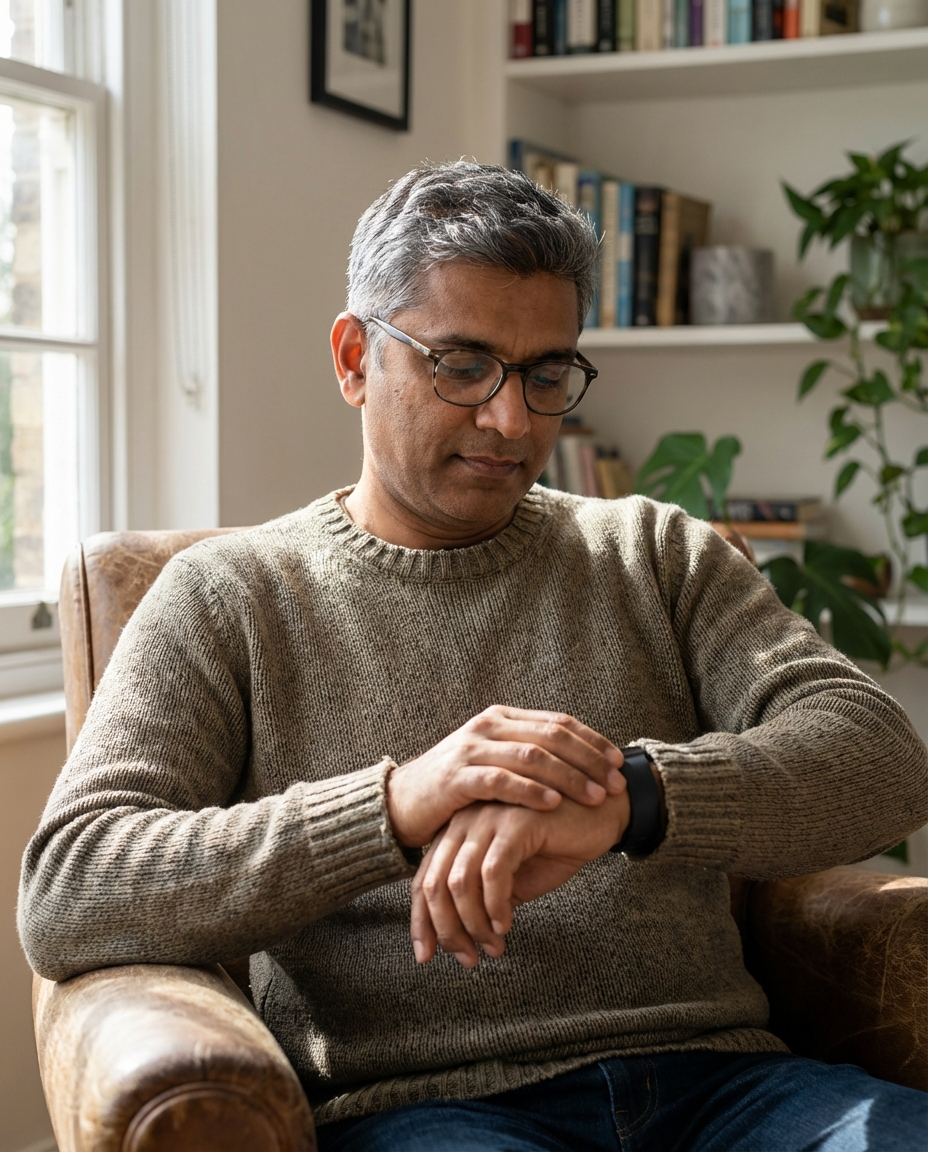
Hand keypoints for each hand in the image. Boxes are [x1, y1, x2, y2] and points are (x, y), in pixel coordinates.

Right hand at [387, 705, 625, 848]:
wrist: (399, 803)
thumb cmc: (455, 789)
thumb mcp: (493, 763)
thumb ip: (526, 756)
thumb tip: (577, 762)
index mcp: (501, 719)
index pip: (557, 722)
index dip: (592, 741)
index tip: (619, 763)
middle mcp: (488, 727)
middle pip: (551, 736)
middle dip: (588, 760)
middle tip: (615, 783)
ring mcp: (471, 750)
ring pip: (531, 757)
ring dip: (568, 777)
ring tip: (594, 796)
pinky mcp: (457, 777)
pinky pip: (501, 780)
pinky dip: (530, 791)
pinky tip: (553, 803)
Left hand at [409, 789, 629, 966]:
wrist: (603, 814)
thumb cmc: (558, 843)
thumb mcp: (515, 877)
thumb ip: (485, 897)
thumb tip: (462, 935)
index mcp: (459, 831)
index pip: (425, 878)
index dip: (421, 921)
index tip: (426, 955)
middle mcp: (466, 820)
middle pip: (435, 882)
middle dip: (446, 929)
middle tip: (468, 959)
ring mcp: (489, 818)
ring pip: (460, 881)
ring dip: (473, 923)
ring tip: (493, 946)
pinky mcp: (515, 822)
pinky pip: (493, 872)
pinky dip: (494, 905)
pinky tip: (505, 924)